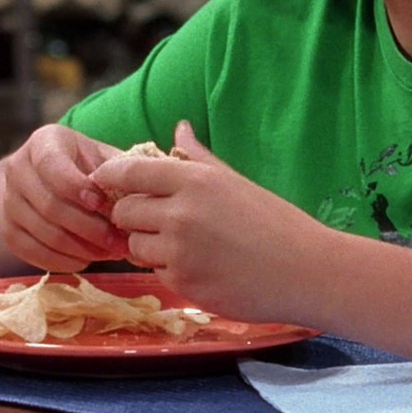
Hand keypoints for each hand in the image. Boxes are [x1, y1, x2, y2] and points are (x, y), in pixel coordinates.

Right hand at [1, 124, 128, 271]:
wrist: (55, 182)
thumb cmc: (92, 167)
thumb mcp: (106, 158)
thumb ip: (121, 172)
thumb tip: (140, 195)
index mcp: (44, 142)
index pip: (52, 165)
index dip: (77, 188)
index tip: (103, 204)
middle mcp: (18, 168)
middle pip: (50, 205)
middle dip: (89, 228)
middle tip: (119, 241)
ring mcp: (9, 201)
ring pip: (43, 232)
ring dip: (81, 248)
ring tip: (110, 252)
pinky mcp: (9, 230)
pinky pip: (32, 253)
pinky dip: (62, 261)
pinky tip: (86, 259)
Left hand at [93, 121, 328, 320]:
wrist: (305, 272)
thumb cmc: (276, 224)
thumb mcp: (236, 182)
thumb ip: (199, 157)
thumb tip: (179, 128)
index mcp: (195, 180)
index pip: (129, 171)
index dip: (110, 176)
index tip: (106, 181)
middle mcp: (181, 213)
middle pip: (123, 211)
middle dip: (132, 217)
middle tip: (156, 221)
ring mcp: (180, 251)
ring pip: (135, 246)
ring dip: (149, 247)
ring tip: (186, 247)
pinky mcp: (183, 284)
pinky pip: (157, 273)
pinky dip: (171, 271)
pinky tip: (203, 267)